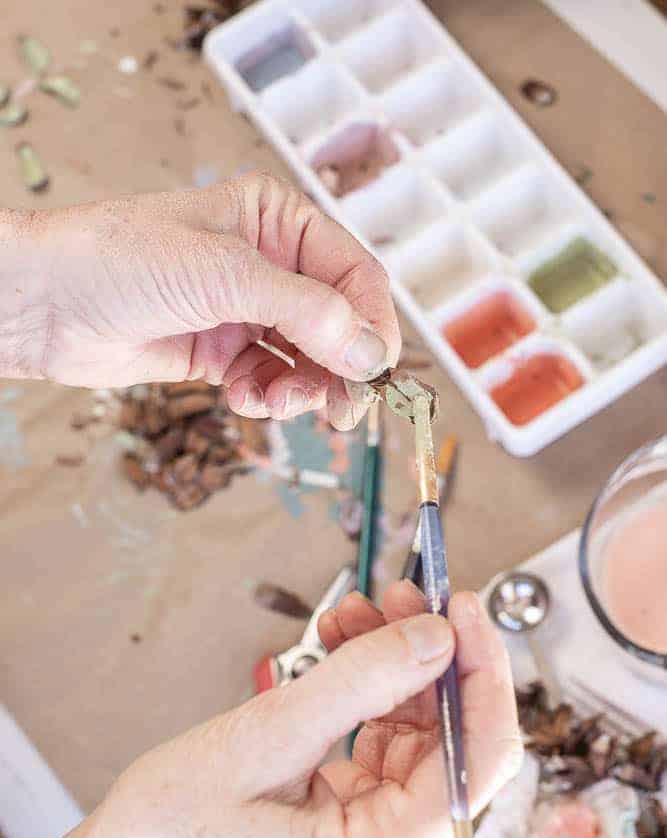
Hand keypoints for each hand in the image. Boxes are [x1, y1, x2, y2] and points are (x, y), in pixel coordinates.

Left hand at [0, 174, 399, 427]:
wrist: (44, 303)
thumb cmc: (118, 260)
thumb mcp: (224, 275)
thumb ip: (306, 312)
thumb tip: (370, 351)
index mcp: (278, 221)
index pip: (355, 275)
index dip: (372, 326)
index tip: (375, 372)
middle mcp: (269, 265)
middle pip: (338, 325)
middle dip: (340, 369)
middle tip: (342, 412)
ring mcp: (245, 310)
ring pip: (307, 361)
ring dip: (300, 390)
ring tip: (272, 402)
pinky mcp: (221, 351)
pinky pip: (269, 381)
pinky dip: (264, 397)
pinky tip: (239, 396)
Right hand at [0, 583, 520, 837]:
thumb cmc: (173, 829)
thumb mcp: (267, 736)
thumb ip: (361, 680)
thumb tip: (436, 635)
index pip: (479, 758)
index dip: (481, 671)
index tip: (463, 606)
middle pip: (452, 742)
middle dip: (426, 658)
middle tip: (402, 594)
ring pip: (420, 737)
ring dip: (392, 668)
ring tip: (356, 613)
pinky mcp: (359, 830)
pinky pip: (386, 748)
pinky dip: (369, 695)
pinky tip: (344, 649)